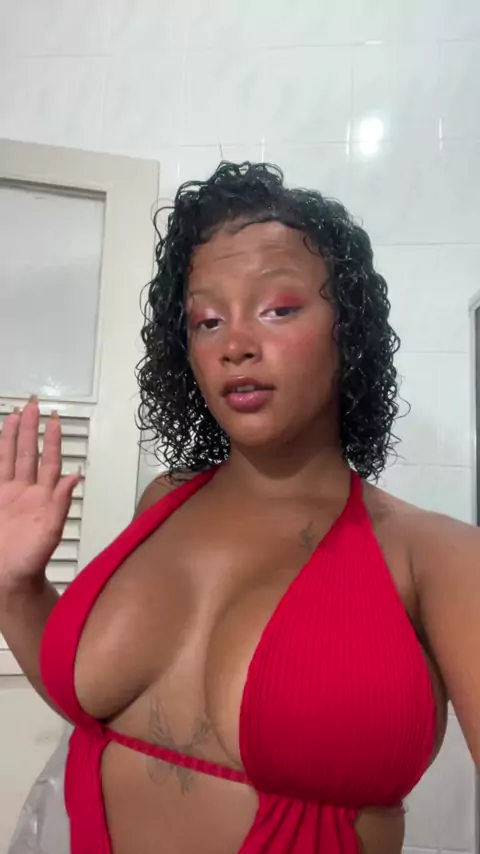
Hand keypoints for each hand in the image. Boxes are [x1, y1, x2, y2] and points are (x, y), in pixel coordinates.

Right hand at [0, 397, 81, 590]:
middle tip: (33, 405)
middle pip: (29, 452)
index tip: (54, 420)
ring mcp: (9, 494)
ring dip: (13, 437)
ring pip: (11, 458)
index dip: (52, 440)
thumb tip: (75, 478)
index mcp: (43, 496)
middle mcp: (27, 491)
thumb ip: (60, 504)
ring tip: (15, 415)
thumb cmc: (31, 560)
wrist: (8, 577)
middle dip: (31, 429)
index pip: (49, 460)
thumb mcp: (50, 531)